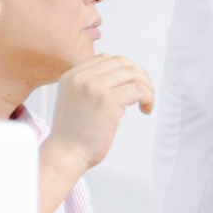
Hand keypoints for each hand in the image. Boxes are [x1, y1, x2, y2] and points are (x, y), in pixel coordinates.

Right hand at [43, 54, 154, 177]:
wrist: (65, 154)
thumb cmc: (73, 135)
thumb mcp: (75, 100)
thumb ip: (90, 86)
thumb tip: (123, 78)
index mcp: (71, 76)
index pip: (105, 59)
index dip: (124, 70)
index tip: (131, 86)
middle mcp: (81, 77)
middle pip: (121, 62)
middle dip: (139, 76)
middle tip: (144, 94)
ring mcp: (94, 87)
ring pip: (132, 73)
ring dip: (146, 87)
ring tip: (146, 103)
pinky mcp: (107, 100)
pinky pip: (139, 89)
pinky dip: (148, 97)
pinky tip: (145, 109)